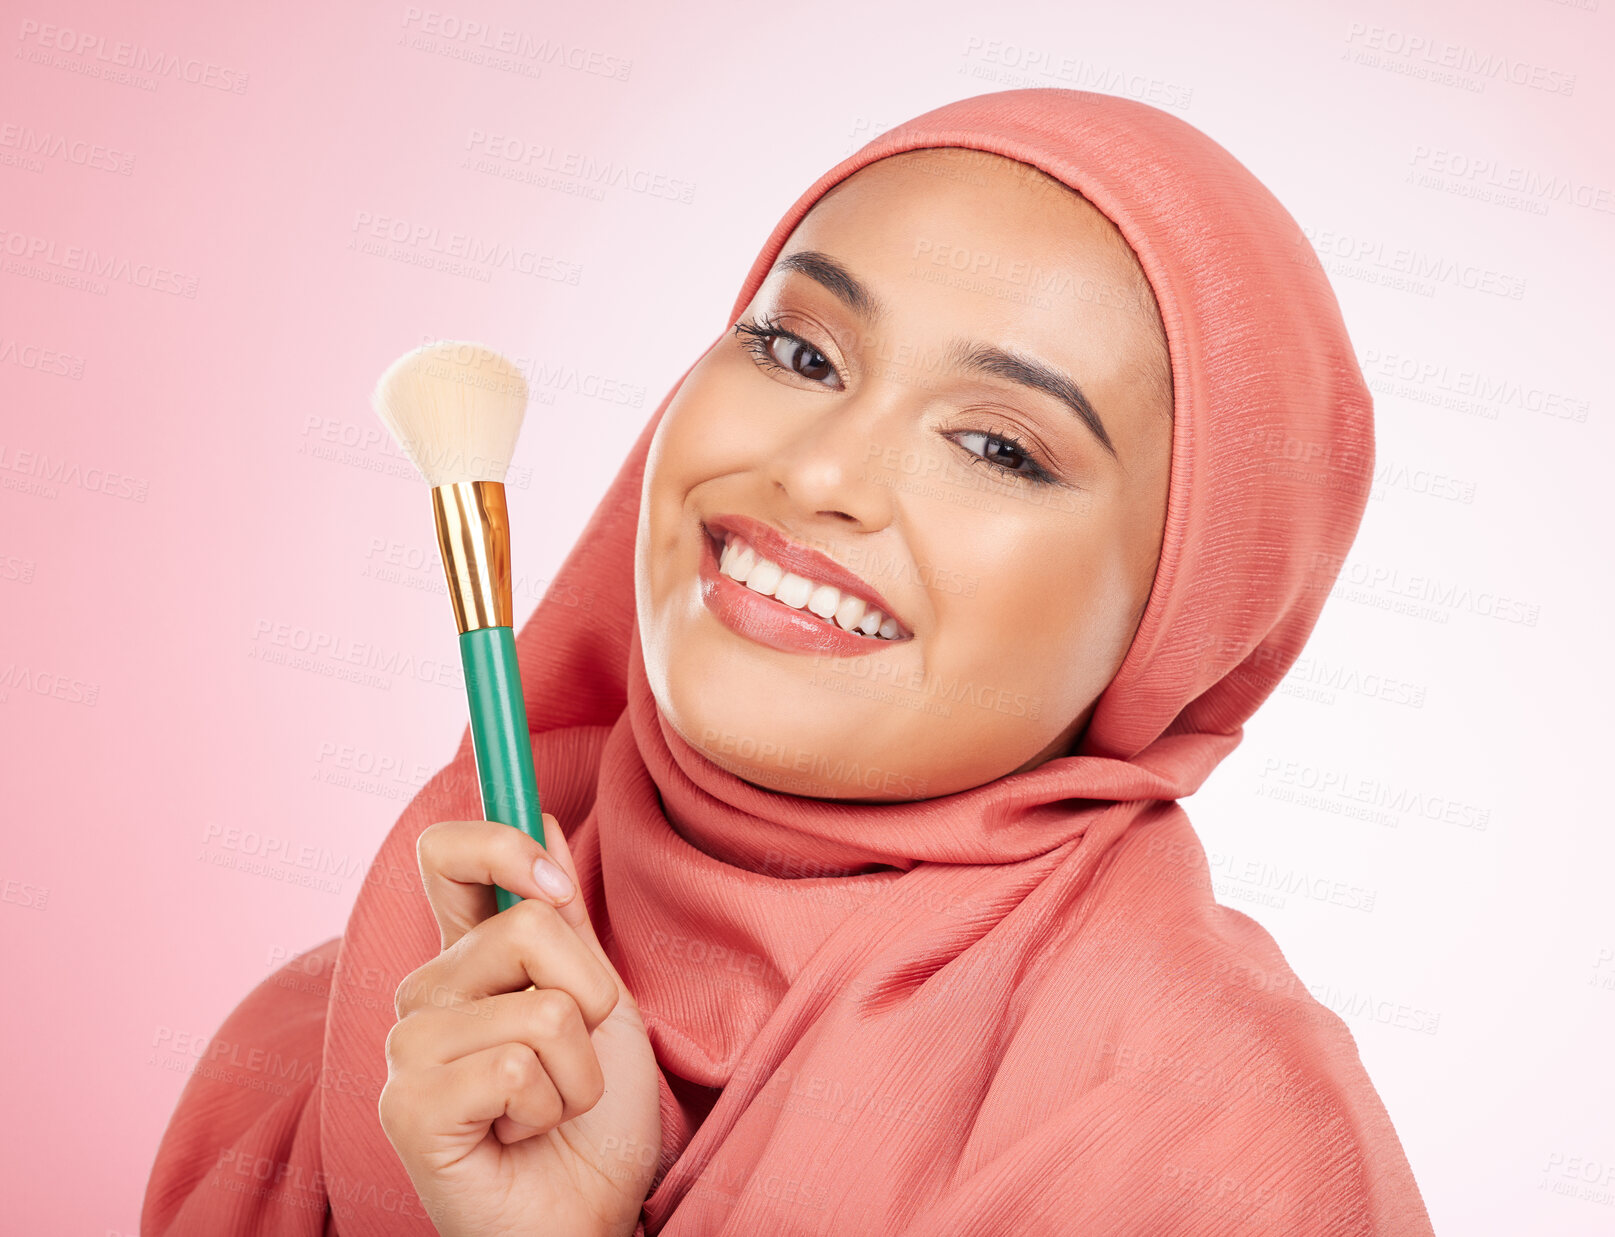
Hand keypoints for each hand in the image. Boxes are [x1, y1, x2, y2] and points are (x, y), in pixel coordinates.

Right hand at [379, 815, 662, 1236]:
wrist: (591, 1215)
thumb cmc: (595, 1118)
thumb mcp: (599, 1001)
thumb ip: (563, 919)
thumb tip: (542, 820)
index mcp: (465, 958)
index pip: (444, 854)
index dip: (498, 841)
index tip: (553, 880)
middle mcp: (425, 995)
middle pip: (524, 925)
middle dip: (590, 995)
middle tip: (574, 1056)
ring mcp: (408, 1052)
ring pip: (538, 1008)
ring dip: (577, 1068)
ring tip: (548, 1106)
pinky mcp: (408, 1110)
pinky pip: (516, 1065)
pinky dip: (550, 1105)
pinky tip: (520, 1135)